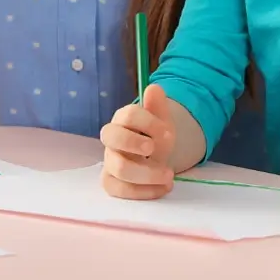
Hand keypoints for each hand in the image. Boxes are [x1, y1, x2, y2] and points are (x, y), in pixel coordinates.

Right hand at [99, 84, 176, 200]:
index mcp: (123, 120)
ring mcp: (110, 161)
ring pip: (118, 168)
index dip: (149, 123)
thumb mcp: (162, 122)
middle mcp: (112, 139)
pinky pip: (118, 189)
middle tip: (155, 149)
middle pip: (111, 136)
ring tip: (169, 175)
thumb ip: (157, 106)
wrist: (155, 159)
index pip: (129, 115)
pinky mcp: (113, 182)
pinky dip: (143, 191)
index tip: (168, 133)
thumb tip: (154, 88)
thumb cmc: (155, 137)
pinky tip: (163, 188)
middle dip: (134, 142)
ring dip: (146, 173)